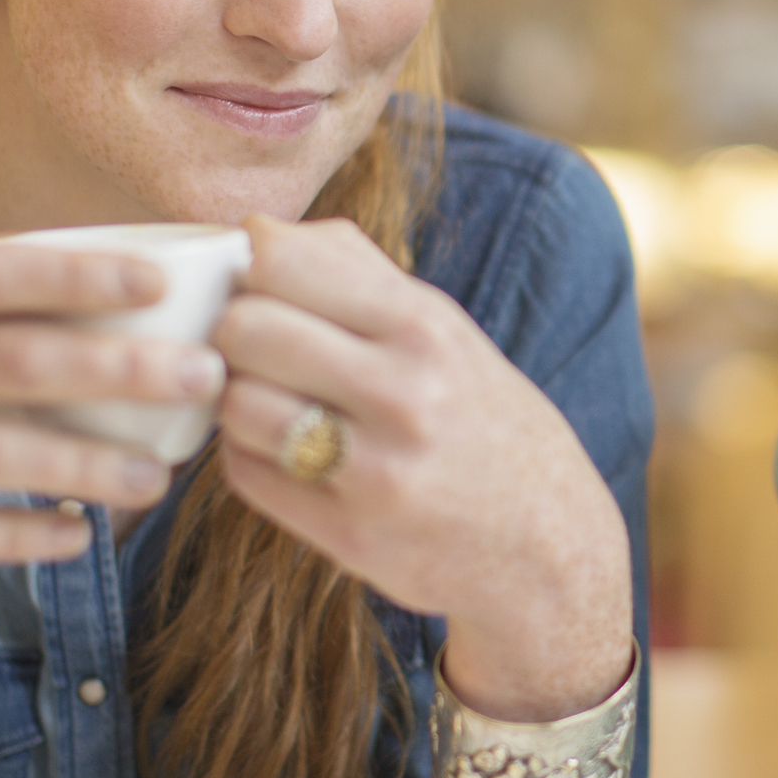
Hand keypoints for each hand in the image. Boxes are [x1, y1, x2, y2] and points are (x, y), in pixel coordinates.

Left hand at [212, 216, 632, 720]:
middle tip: (253, 356)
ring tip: (267, 405)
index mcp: (423, 325)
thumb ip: (354, 272)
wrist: (545, 545)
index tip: (260, 292)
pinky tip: (283, 454)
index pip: (279, 259)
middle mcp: (403, 392)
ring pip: (235, 403)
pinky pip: (245, 472)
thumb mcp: (443, 330)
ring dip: (236, 402)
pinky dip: (248, 456)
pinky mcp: (348, 532)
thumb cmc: (478, 419)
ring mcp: (375, 468)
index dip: (249, 271)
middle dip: (231, 338)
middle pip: (245, 329)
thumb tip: (254, 232)